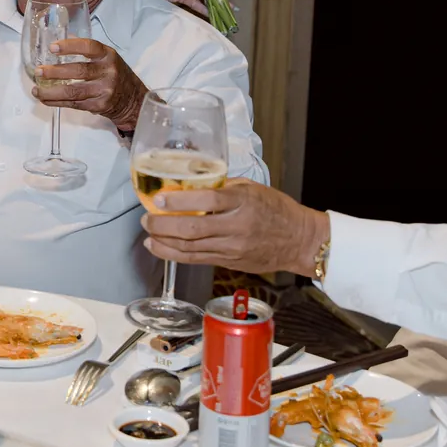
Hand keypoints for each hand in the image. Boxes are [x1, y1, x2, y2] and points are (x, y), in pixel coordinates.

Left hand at [31, 37, 146, 134]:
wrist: (133, 100)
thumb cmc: (116, 75)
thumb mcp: (107, 58)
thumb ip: (88, 51)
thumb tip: (61, 41)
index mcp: (108, 55)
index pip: (89, 47)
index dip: (70, 46)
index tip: (52, 47)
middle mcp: (108, 72)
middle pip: (78, 71)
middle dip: (55, 72)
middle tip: (38, 71)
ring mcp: (104, 90)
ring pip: (73, 91)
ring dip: (51, 91)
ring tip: (36, 89)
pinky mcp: (99, 106)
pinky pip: (74, 104)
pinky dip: (57, 102)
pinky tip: (46, 99)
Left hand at [140, 179, 328, 275]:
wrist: (299, 240)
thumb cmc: (276, 209)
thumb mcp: (252, 188)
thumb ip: (222, 187)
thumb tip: (191, 183)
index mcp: (243, 202)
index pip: (207, 202)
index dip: (179, 201)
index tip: (159, 199)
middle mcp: (236, 227)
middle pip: (192, 229)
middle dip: (163, 225)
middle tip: (147, 218)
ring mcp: (232, 248)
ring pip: (190, 248)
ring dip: (164, 242)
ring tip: (148, 233)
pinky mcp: (229, 262)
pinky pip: (196, 259)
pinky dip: (174, 254)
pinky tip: (159, 247)